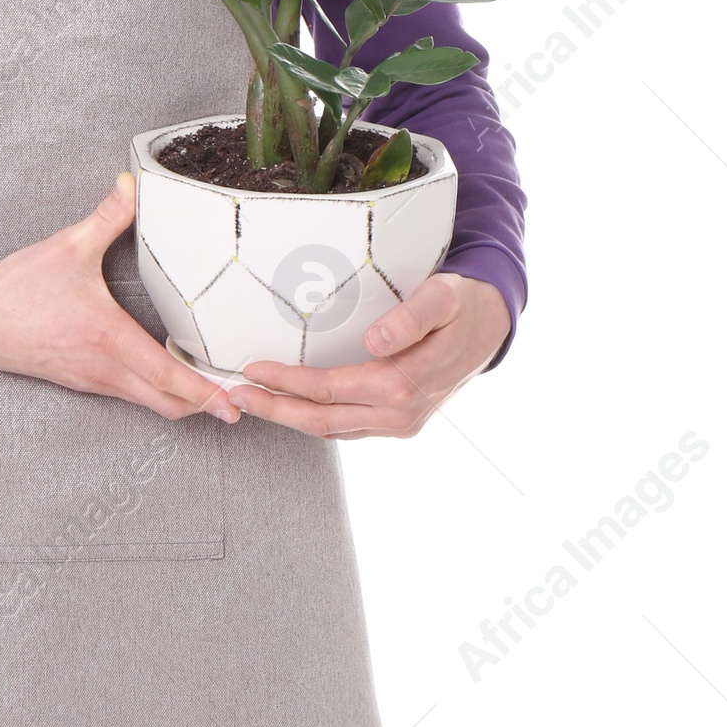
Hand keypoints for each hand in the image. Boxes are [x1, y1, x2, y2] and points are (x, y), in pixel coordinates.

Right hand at [0, 171, 242, 423]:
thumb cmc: (17, 290)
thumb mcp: (68, 246)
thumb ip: (108, 215)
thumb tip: (132, 183)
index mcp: (109, 339)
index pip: (168, 377)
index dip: (206, 394)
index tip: (235, 404)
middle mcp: (104, 369)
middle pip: (167, 404)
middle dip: (205, 405)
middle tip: (238, 399)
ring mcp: (92, 380)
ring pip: (148, 403)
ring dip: (181, 400)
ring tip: (213, 388)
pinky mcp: (81, 380)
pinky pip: (128, 395)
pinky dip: (156, 392)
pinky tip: (167, 373)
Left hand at [230, 272, 511, 438]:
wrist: (494, 325)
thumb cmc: (464, 305)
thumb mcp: (444, 298)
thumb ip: (411, 317)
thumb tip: (375, 341)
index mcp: (405, 386)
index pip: (330, 390)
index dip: (288, 384)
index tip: (252, 370)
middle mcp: (400, 414)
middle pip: (322, 420)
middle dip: (274, 410)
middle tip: (232, 395)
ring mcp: (400, 422)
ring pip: (332, 429)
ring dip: (289, 417)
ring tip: (251, 402)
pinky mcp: (399, 421)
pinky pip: (347, 426)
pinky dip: (314, 419)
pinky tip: (290, 406)